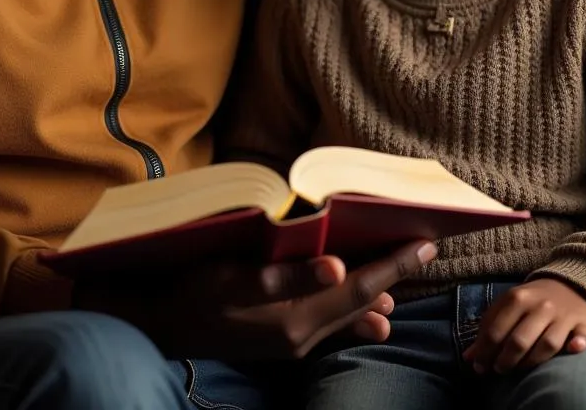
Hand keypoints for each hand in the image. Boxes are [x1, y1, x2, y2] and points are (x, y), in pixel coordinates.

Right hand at [66, 239, 436, 359]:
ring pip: (347, 315)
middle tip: (423, 248)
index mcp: (295, 317)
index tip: (426, 243)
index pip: (360, 287)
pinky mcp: (281, 342)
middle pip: (360, 302)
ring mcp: (292, 343)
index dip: (394, 264)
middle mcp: (301, 336)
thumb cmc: (195, 287)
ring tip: (400, 274)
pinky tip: (366, 311)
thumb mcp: (236, 275)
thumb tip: (337, 268)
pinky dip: (351, 312)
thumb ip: (289, 274)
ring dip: (374, 293)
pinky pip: (329, 325)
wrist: (159, 324)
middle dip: (393, 275)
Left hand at [464, 279, 585, 373]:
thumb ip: (489, 328)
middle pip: (519, 339)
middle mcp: (540, 306)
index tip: (479, 367)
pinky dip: (578, 344)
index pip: (496, 329)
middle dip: (505, 360)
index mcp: (516, 297)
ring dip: (531, 362)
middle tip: (498, 371)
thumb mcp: (508, 305)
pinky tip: (573, 349)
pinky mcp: (584, 323)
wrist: (570, 283)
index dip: (485, 351)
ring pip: (547, 344)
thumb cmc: (532, 300)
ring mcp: (563, 315)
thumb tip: (469, 357)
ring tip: (518, 371)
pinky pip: (582, 337)